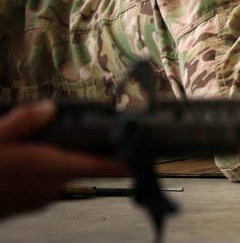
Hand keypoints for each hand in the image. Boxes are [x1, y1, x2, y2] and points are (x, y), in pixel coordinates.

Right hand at [0, 101, 128, 219]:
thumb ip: (25, 121)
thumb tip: (50, 109)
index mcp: (48, 167)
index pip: (98, 166)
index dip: (122, 162)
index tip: (140, 157)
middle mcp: (51, 185)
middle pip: (82, 165)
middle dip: (79, 148)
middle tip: (67, 132)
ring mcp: (41, 198)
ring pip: (62, 172)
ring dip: (57, 158)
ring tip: (35, 144)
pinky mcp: (30, 204)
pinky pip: (47, 182)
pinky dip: (44, 170)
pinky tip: (25, 160)